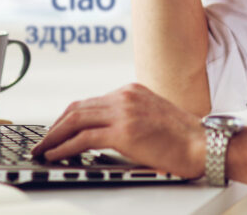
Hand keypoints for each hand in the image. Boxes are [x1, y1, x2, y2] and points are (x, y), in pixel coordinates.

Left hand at [30, 83, 206, 178]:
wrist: (204, 144)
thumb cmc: (184, 138)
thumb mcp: (153, 118)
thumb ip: (130, 118)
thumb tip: (105, 135)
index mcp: (132, 91)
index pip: (90, 101)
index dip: (68, 117)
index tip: (57, 130)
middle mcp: (125, 96)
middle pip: (78, 108)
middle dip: (55, 126)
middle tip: (42, 141)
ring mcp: (124, 112)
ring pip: (76, 120)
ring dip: (54, 136)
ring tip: (43, 149)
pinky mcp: (124, 132)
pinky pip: (84, 138)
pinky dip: (65, 147)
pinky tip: (56, 155)